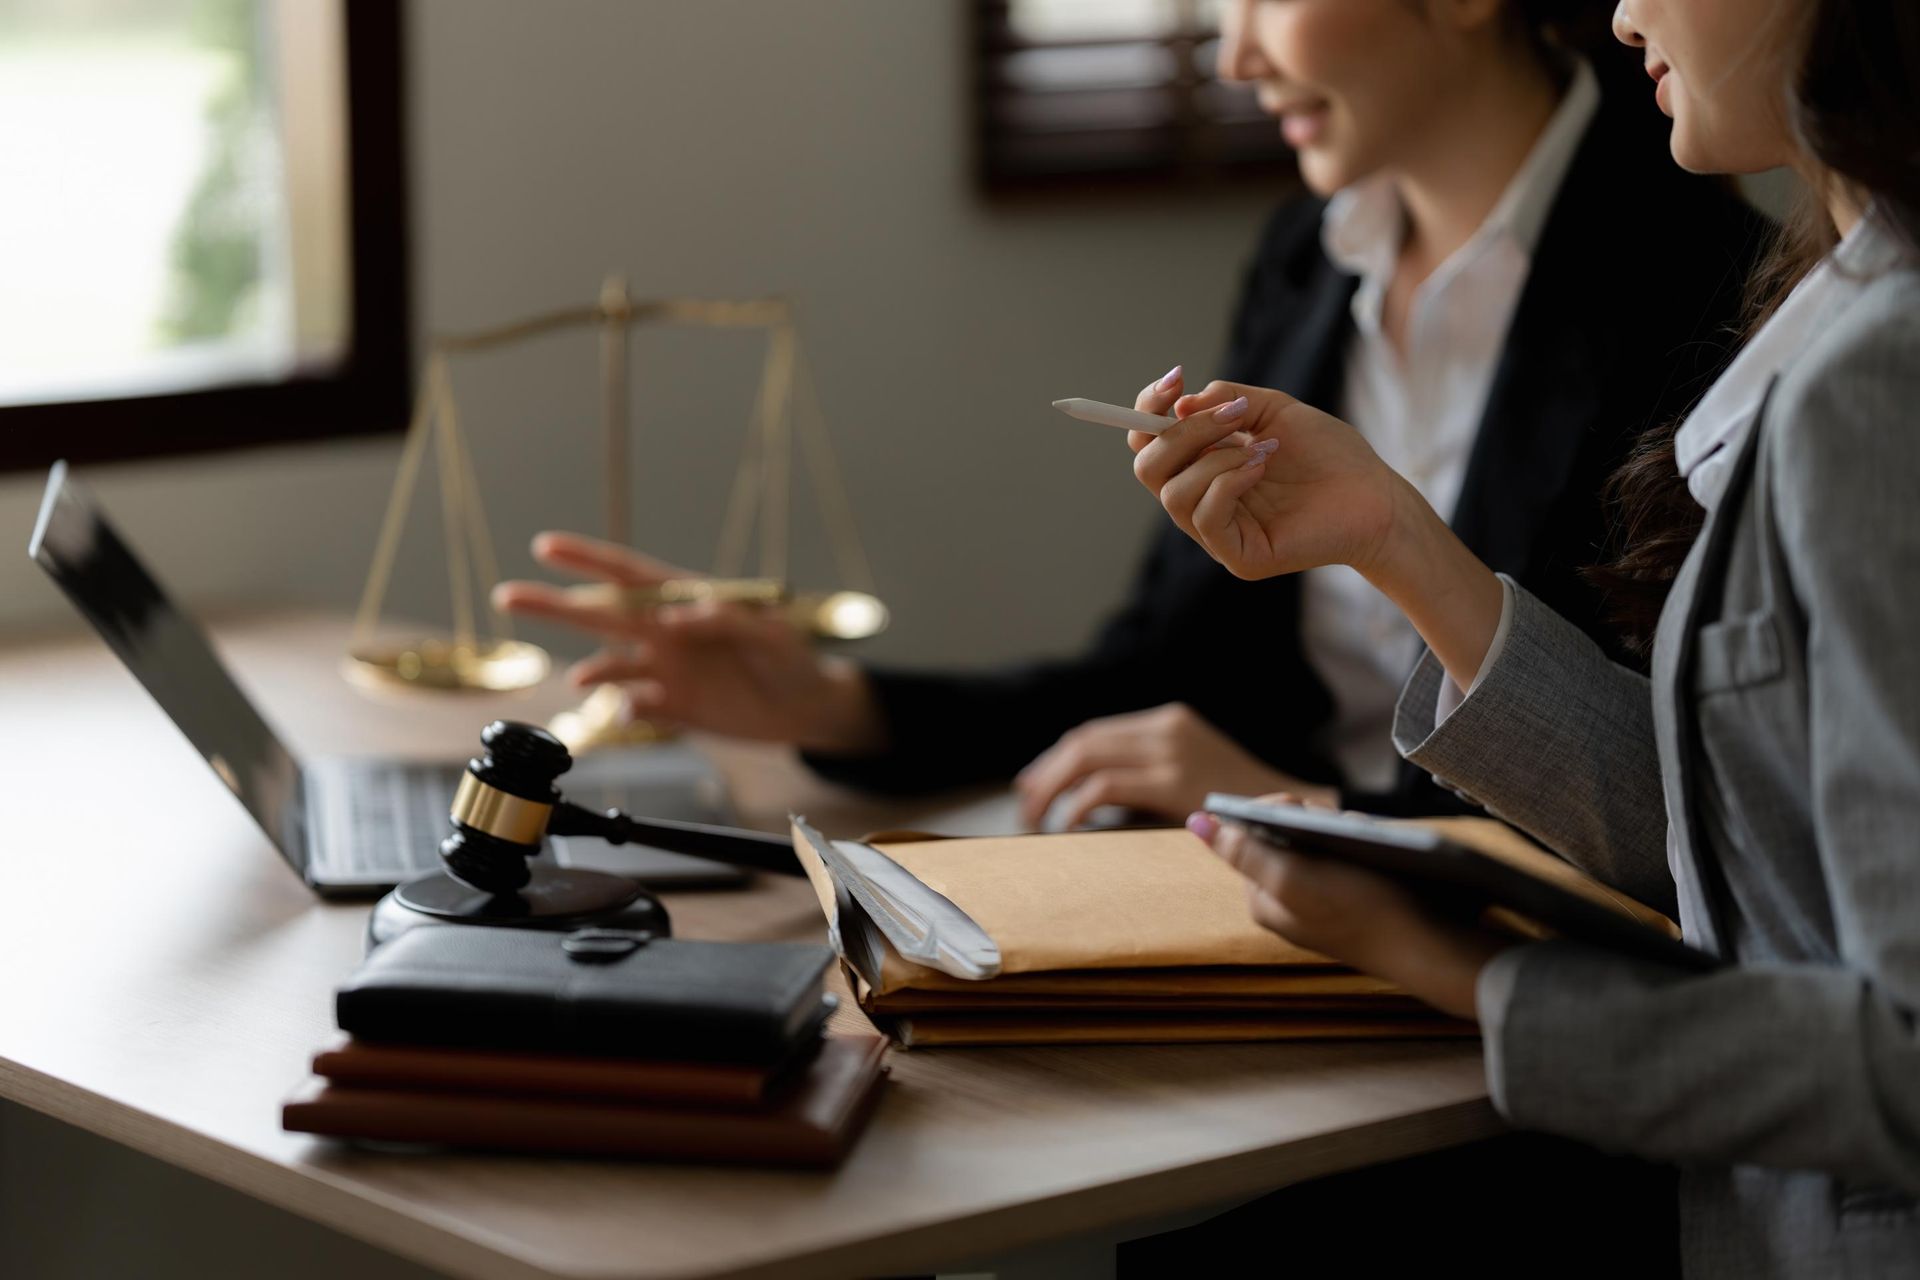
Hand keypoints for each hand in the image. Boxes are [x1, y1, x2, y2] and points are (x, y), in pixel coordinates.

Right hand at [492, 532, 885, 752]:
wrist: (804, 709)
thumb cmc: (793, 658)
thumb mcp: (774, 632)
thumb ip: (731, 619)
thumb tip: (683, 614)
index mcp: (685, 599)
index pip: (629, 573)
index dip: (587, 558)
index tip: (545, 546)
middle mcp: (665, 632)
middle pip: (601, 613)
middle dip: (554, 603)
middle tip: (508, 594)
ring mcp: (663, 670)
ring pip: (610, 664)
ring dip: (591, 670)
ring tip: (582, 679)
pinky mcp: (671, 707)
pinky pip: (634, 706)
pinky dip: (625, 708)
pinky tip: (631, 710)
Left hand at [1014, 703, 1335, 829]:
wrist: (1297, 812)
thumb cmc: (1242, 803)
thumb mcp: (1192, 773)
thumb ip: (1148, 773)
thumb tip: (1086, 796)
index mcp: (1169, 720)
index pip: (1094, 732)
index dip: (1055, 759)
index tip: (1032, 785)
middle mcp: (1166, 727)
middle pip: (1082, 741)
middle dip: (1044, 773)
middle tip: (1025, 807)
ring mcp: (1170, 751)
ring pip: (1085, 757)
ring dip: (1051, 789)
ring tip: (1036, 819)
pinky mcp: (1173, 782)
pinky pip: (1105, 788)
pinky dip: (1078, 806)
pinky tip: (1069, 826)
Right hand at [1130, 380, 1408, 582]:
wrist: (1376, 495)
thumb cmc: (1329, 454)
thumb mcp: (1272, 410)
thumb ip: (1225, 400)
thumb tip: (1179, 406)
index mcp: (1201, 466)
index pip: (1147, 443)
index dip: (1148, 408)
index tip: (1176, 379)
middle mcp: (1201, 501)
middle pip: (1148, 467)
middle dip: (1183, 432)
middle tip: (1232, 415)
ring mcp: (1217, 534)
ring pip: (1172, 494)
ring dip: (1214, 457)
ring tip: (1260, 448)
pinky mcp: (1239, 556)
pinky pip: (1206, 517)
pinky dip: (1228, 481)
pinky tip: (1262, 466)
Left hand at [1188, 800, 1511, 1020]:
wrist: (1432, 947)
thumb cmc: (1364, 912)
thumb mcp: (1295, 879)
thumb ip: (1244, 851)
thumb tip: (1196, 822)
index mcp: (1262, 898)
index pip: (1250, 832)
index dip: (1276, 812)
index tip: (1306, 814)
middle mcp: (1287, 901)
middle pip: (1286, 834)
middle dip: (1315, 823)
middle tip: (1342, 835)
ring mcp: (1321, 900)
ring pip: (1321, 840)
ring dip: (1342, 831)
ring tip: (1365, 847)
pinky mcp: (1354, 897)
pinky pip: (1348, 856)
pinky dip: (1361, 846)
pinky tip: (1379, 856)